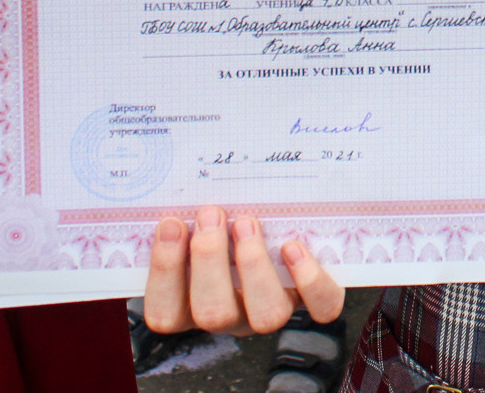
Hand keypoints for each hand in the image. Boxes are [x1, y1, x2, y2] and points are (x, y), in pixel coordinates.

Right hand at [144, 207, 343, 335]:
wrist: (282, 228)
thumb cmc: (226, 223)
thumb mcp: (199, 221)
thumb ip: (185, 213)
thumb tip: (168, 170)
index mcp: (191, 304)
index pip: (165, 314)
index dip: (165, 273)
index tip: (171, 223)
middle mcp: (232, 314)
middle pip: (213, 313)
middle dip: (209, 260)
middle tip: (211, 212)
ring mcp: (273, 310)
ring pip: (265, 315)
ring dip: (253, 266)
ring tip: (247, 221)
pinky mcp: (314, 301)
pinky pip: (320, 306)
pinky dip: (309, 280)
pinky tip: (292, 246)